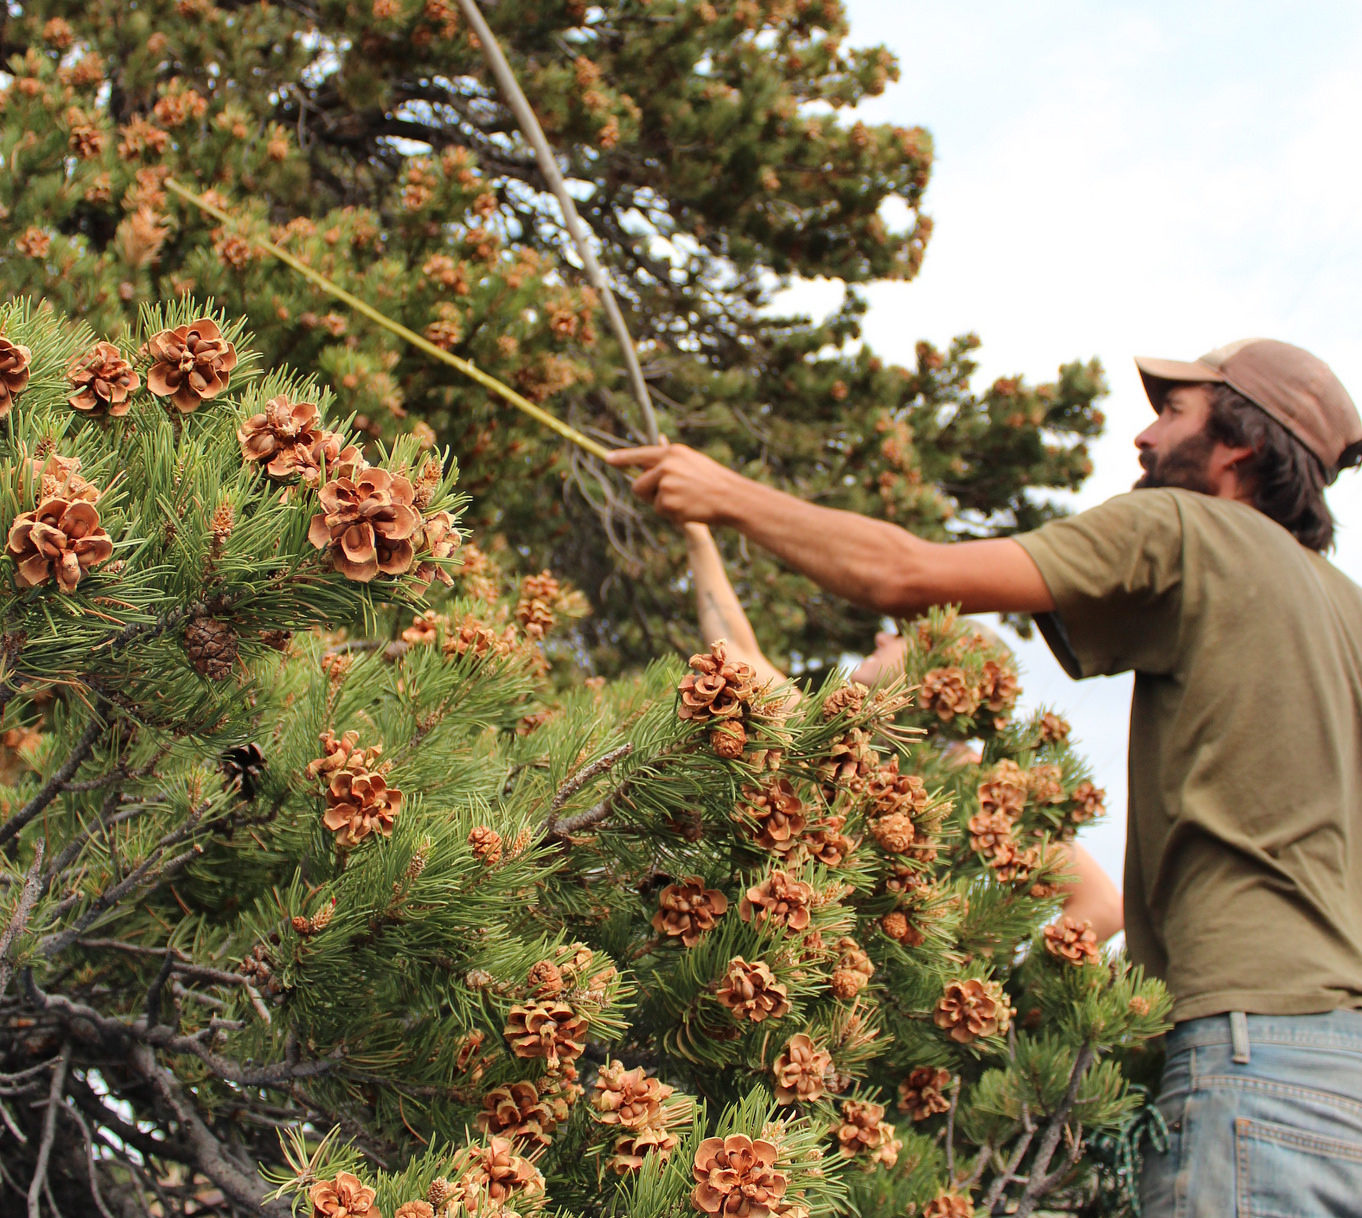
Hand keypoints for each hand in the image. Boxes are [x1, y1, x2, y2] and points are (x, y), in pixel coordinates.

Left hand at [604, 441, 739, 523]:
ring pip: (648, 500)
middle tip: (665, 496)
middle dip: (645, 494)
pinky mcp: (667, 502)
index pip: (640, 455)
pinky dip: (671, 514)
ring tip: (685, 500)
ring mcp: (666, 485)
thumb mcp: (692, 463)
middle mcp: (666, 466)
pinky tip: (688, 508)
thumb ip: (669, 463)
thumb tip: (645, 468)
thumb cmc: (714, 481)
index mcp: (672, 453)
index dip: (622, 458)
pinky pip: (659, 511)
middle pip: (637, 484)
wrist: (732, 497)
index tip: (608, 459)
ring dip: (661, 504)